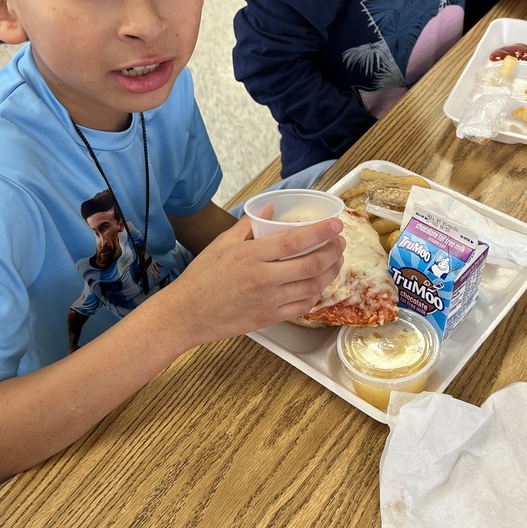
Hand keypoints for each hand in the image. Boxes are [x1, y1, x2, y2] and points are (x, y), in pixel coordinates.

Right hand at [176, 214, 344, 343]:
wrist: (186, 314)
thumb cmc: (201, 277)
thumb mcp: (221, 244)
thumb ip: (248, 225)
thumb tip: (271, 209)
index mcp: (251, 256)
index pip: (295, 241)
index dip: (321, 232)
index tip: (337, 224)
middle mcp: (264, 279)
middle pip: (312, 265)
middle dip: (333, 252)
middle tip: (340, 242)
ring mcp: (268, 301)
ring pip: (312, 287)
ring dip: (330, 273)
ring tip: (335, 261)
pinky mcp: (269, 318)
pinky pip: (302, 307)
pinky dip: (315, 295)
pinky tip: (318, 285)